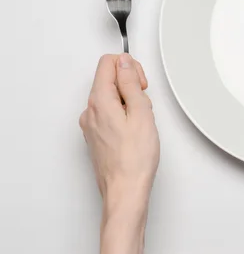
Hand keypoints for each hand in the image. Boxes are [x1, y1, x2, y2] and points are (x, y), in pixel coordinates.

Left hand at [79, 53, 158, 253]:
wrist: (125, 190)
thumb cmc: (135, 158)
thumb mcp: (141, 112)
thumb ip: (131, 82)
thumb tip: (124, 62)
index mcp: (99, 101)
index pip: (108, 63)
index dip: (129, 67)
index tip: (141, 84)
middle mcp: (89, 111)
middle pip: (109, 79)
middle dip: (131, 85)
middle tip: (144, 106)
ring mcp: (91, 124)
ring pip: (111, 97)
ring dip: (129, 102)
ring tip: (141, 123)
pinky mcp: (96, 135)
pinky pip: (109, 113)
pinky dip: (124, 115)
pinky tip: (134, 132)